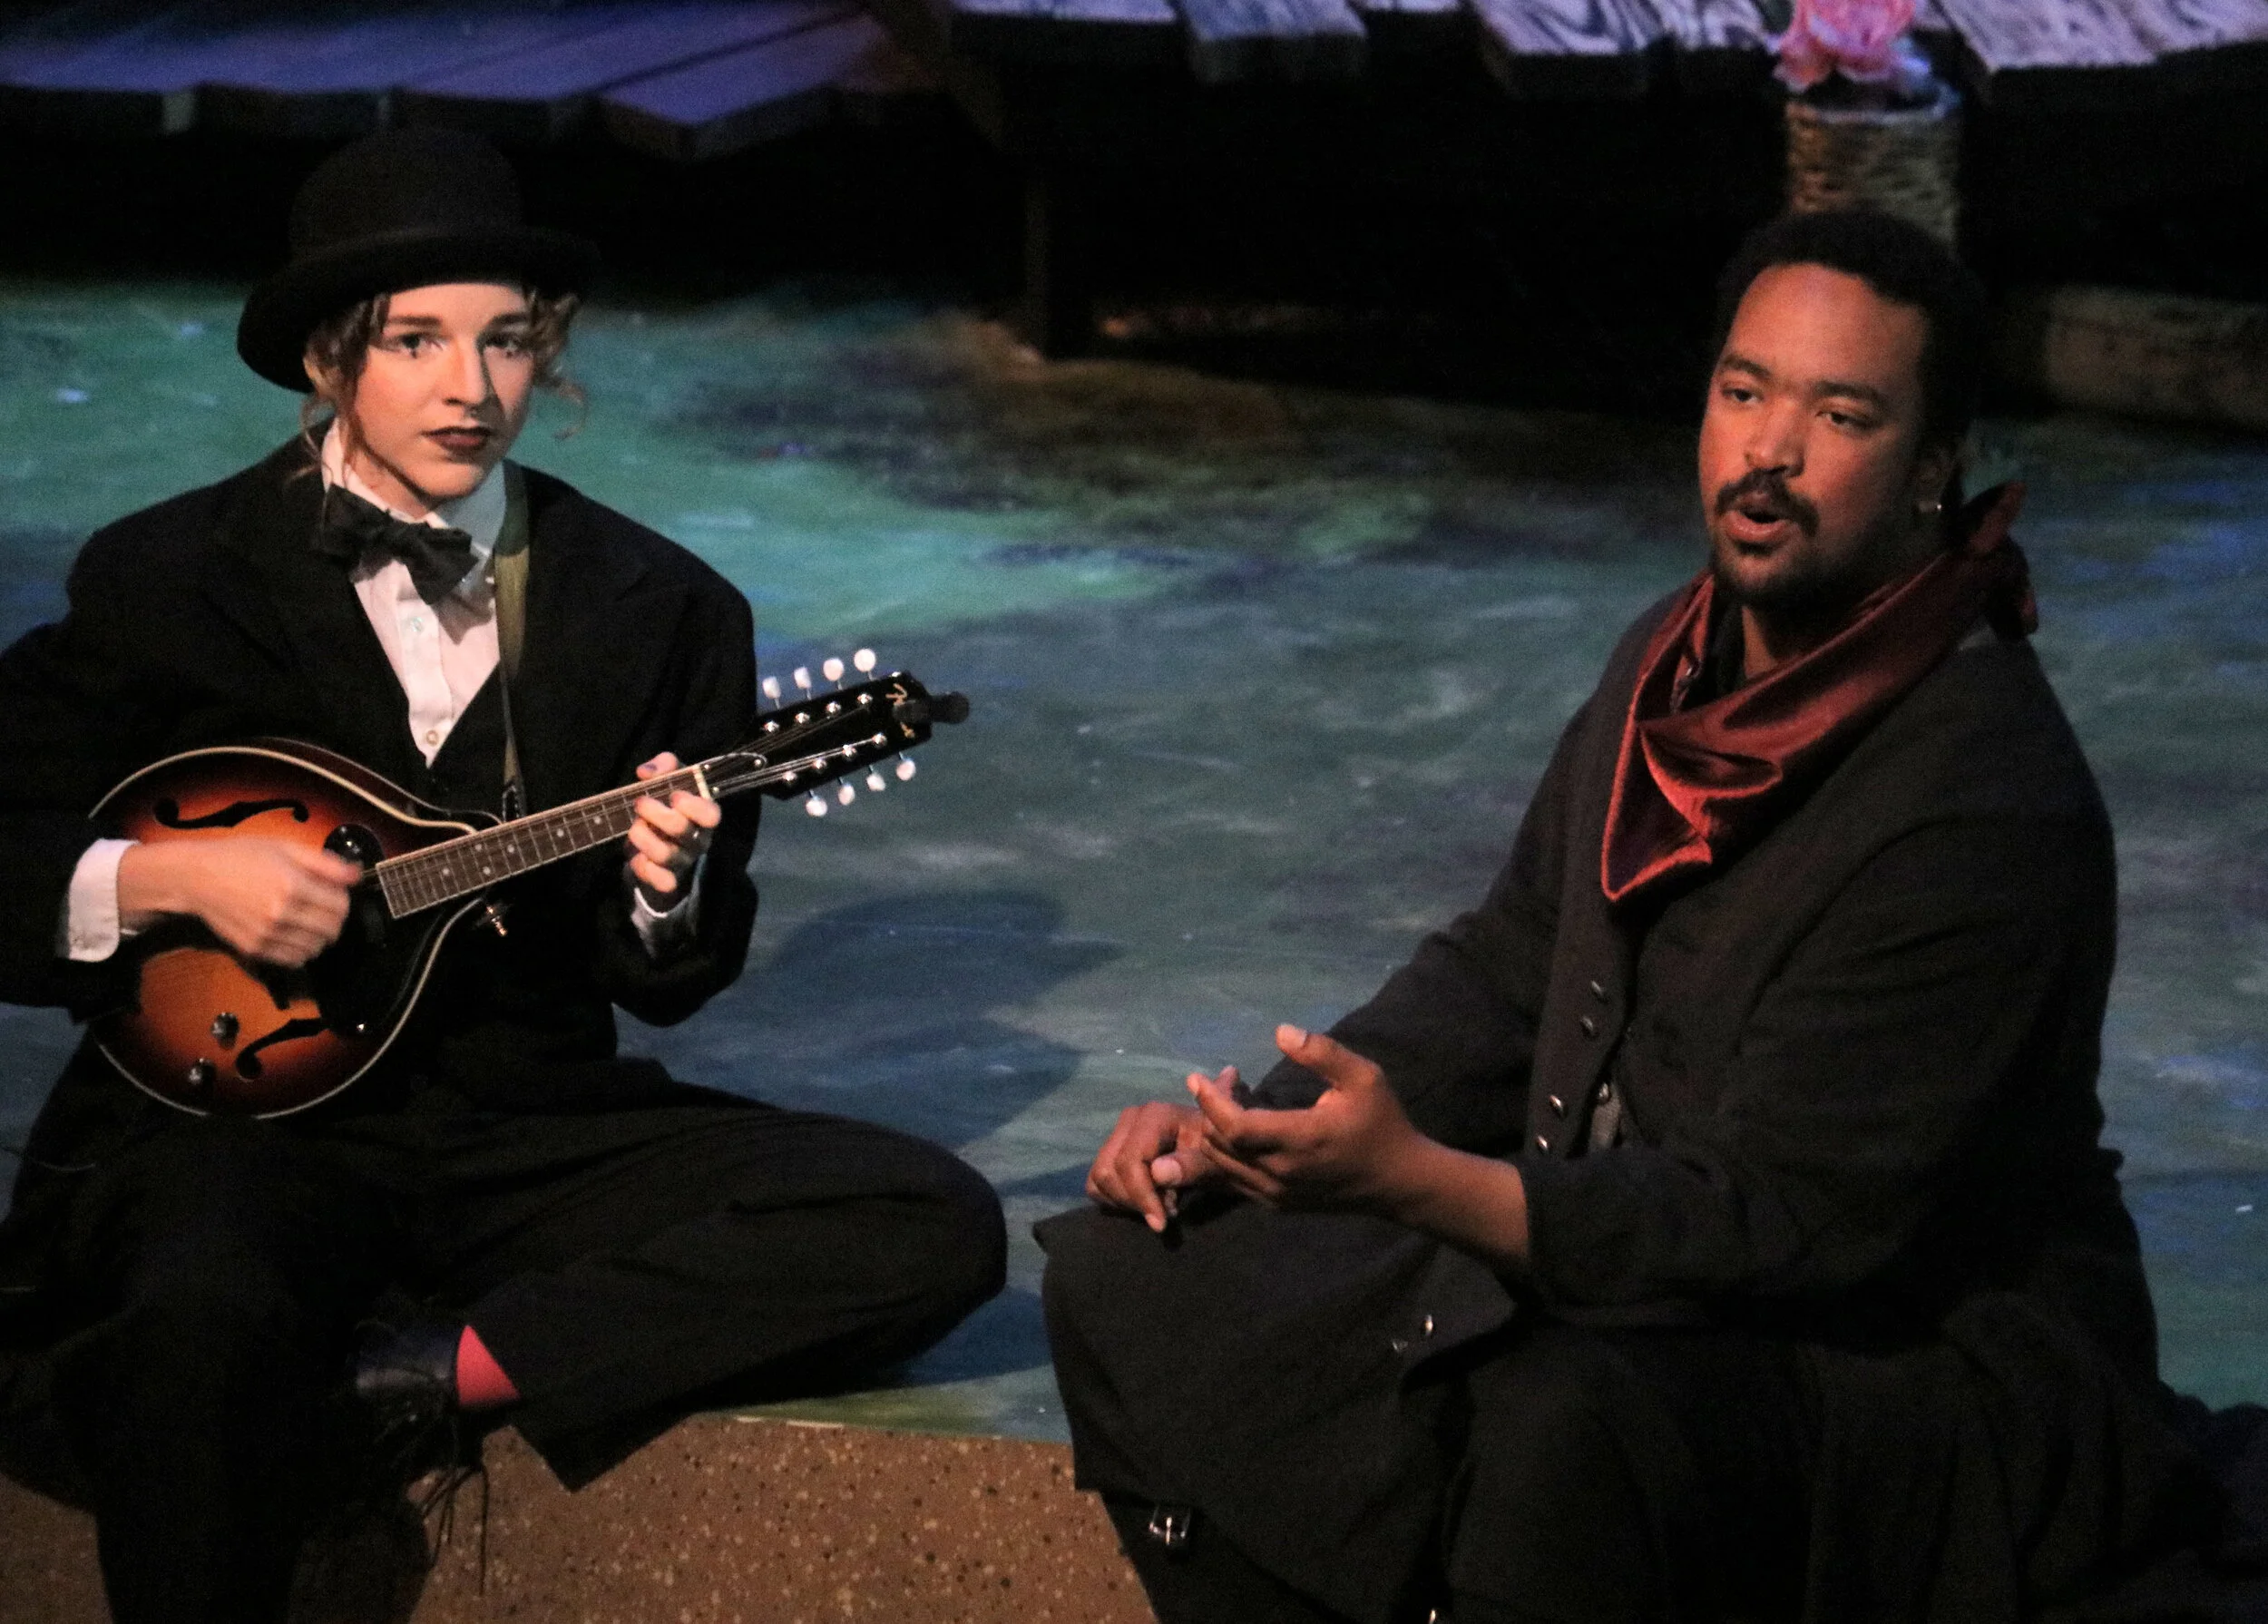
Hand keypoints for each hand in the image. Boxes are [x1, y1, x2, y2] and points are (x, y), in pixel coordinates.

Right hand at [117, 838, 359, 966]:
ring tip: (309, 921)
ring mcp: (267, 935)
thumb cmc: (240, 857)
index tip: (335, 893)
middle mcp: (281, 913)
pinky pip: (294, 960)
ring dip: (320, 937)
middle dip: (335, 919)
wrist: (196, 878)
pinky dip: (302, 950)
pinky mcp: (255, 949)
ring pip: (316, 948)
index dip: (344, 900)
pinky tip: (295, 934)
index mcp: (292, 885)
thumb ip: (324, 863)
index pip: (340, 906)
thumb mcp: (284, 848)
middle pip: (332, 929)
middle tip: (325, 908)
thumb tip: (356, 874)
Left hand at [624, 752, 720, 908]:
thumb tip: (645, 772)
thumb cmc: (667, 805)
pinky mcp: (668, 880)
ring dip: (642, 837)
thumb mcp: (669, 779)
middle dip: (655, 813)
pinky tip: (636, 855)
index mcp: (704, 815)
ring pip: (665, 854)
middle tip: (639, 803)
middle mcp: (698, 840)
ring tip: (633, 828)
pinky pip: (658, 879)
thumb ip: (663, 766)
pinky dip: (642, 866)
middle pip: (681, 829)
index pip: (711, 814)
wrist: (657, 845)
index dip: (692, 804)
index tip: (672, 795)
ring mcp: (684, 861)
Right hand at [1086, 1099, 1231, 1232]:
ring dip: (1127, 1202)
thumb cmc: (1223, 1153)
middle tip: (1167, 1212)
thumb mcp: (1217, 1161)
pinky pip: (1096, 1184)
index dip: (1142, 1195)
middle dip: (1135, 1201)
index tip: (1160, 1223)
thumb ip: (1192, 1165)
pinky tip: (1145, 1201)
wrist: (1220, 1149)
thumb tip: (1157, 1172)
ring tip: (1160, 1205)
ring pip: (1099, 1179)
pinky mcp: (1111, 1151)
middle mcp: (1130, 1119)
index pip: (1130, 1160)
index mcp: (1154, 1115)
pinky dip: (1116, 1200)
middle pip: (1109, 1172)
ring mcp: (1118, 1134)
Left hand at [1188, 1025, 1433, 1216]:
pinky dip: (1222, 1157)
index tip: (1197, 1077)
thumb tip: (1281, 1031)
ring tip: (1224, 1102)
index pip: (1235, 1126)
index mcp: (1301, 1139)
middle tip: (1221, 1081)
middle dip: (1209, 1110)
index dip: (1210, 1102)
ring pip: (1221, 1167)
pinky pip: (1234, 1182)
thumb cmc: (1382, 1124)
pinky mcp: (1278, 1205)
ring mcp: (1277, 1194)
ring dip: (1212, 1133)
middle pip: (1220, 1145)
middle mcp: (1282, 1172)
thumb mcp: (1364, 1077)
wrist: (1398, 1182)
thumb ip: (1322, 1053)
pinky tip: (1231, 1132)